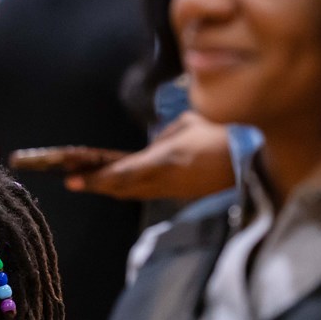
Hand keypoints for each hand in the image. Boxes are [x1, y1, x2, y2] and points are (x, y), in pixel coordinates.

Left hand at [64, 111, 234, 200]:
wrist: (250, 159)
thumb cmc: (220, 134)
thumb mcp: (186, 124)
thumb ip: (163, 136)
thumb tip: (152, 148)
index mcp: (163, 162)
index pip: (121, 175)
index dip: (95, 179)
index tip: (72, 180)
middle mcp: (163, 182)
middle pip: (119, 189)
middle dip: (94, 184)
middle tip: (70, 178)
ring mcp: (171, 191)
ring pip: (130, 193)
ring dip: (108, 188)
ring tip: (85, 179)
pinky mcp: (178, 195)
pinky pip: (145, 192)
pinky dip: (126, 187)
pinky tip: (115, 182)